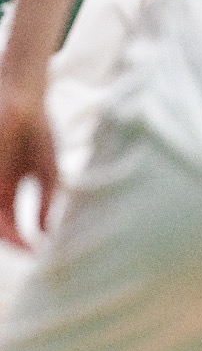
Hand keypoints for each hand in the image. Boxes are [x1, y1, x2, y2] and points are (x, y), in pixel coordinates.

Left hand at [0, 84, 55, 248]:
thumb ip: (46, 203)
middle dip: (10, 240)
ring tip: (18, 240)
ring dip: (2, 229)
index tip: (37, 252)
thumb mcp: (47, 172)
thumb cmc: (38, 131)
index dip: (21, 240)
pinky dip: (2, 216)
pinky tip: (10, 221)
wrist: (23, 98)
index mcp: (7, 189)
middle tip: (27, 250)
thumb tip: (46, 234)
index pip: (8, 223)